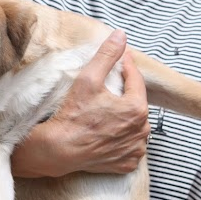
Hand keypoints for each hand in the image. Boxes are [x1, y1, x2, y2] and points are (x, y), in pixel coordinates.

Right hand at [12, 30, 149, 176]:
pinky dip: (123, 138)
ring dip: (126, 117)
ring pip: (135, 125)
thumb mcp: (88, 79)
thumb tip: (121, 35)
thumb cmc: (72, 115)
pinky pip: (130, 146)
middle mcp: (142, 131)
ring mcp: (135, 150)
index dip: (127, 67)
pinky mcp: (127, 164)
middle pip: (136, 103)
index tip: (120, 61)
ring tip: (108, 112)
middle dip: (125, 94)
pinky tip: (109, 133)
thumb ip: (107, 55)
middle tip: (109, 89)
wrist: (59, 150)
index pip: (136, 80)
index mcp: (137, 108)